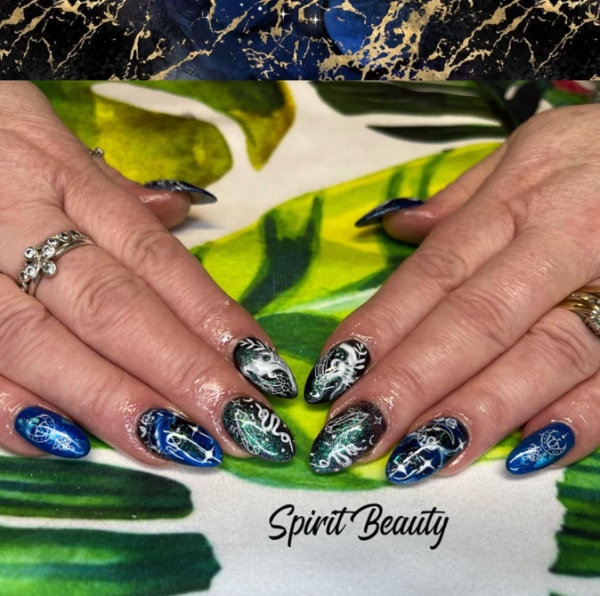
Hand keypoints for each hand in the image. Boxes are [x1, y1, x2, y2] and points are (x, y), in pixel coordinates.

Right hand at [0, 83, 296, 465]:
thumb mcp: (49, 147)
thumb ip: (111, 192)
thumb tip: (179, 210)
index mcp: (64, 178)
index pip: (154, 256)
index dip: (211, 315)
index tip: (261, 367)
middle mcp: (16, 220)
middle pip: (111, 304)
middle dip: (181, 370)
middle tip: (242, 423)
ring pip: (38, 340)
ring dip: (112, 401)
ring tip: (179, 445)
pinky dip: (8, 409)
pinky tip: (67, 445)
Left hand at [307, 103, 599, 481]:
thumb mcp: (534, 150)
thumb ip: (462, 199)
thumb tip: (392, 228)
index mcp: (521, 195)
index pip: (434, 272)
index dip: (379, 328)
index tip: (330, 379)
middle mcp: (568, 237)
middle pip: (475, 318)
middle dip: (410, 382)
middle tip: (352, 435)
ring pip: (545, 354)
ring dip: (479, 411)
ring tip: (417, 458)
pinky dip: (578, 420)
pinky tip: (522, 457)